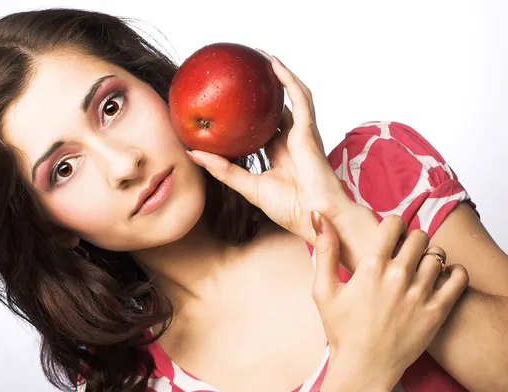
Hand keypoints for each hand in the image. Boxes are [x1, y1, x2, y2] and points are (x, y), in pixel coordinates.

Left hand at [186, 51, 350, 243]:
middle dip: (266, 91)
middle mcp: (292, 140)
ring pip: (293, 96)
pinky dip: (288, 80)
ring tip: (261, 58)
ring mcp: (303, 133)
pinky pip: (299, 98)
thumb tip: (193, 153)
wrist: (315, 217)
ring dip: (280, 76)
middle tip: (246, 74)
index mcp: (281, 154)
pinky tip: (274, 64)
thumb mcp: (247, 185)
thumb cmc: (289, 207)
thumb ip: (222, 169)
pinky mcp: (308, 130)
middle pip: (278, 108)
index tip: (231, 104)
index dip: (251, 115)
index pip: (265, 128)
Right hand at [310, 211, 468, 391]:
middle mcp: (398, 276)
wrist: (364, 368)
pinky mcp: (437, 311)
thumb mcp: (323, 289)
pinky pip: (458, 277)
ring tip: (421, 268)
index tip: (389, 237)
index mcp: (371, 268)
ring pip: (438, 254)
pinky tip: (442, 278)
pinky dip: (454, 272)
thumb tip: (318, 215)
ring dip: (430, 256)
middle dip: (411, 240)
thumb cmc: (342, 330)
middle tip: (405, 252)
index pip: (394, 224)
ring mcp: (420, 294)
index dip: (392, 226)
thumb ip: (324, 250)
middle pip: (419, 236)